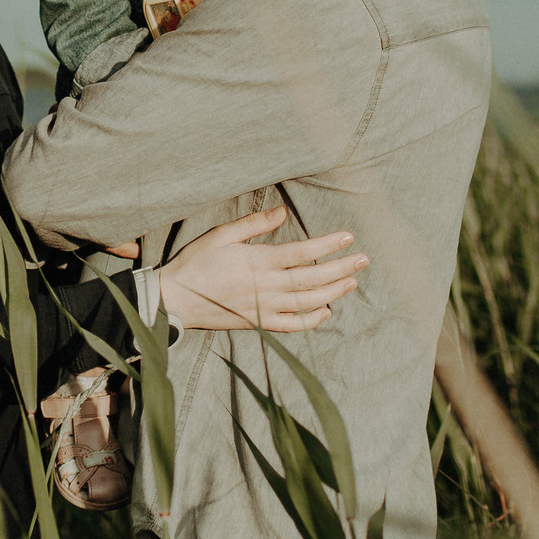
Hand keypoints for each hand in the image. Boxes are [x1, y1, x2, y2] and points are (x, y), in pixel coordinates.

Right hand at [156, 206, 366, 330]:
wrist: (175, 299)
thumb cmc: (196, 263)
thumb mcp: (221, 235)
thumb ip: (253, 225)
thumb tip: (283, 212)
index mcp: (257, 262)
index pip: (301, 253)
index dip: (327, 246)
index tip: (348, 238)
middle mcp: (265, 287)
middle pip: (311, 278)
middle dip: (340, 268)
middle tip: (363, 259)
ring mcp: (263, 308)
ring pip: (307, 302)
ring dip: (333, 292)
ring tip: (352, 282)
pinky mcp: (258, 323)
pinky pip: (291, 326)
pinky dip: (311, 320)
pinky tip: (326, 311)